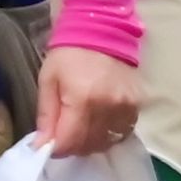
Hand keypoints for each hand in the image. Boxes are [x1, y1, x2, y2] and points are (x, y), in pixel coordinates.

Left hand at [34, 43, 142, 158]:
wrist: (103, 31)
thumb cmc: (69, 55)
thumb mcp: (48, 82)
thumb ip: (46, 116)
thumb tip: (41, 146)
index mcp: (83, 99)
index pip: (69, 142)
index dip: (56, 148)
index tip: (48, 144)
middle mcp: (109, 107)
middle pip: (89, 145)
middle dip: (72, 147)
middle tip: (63, 136)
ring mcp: (127, 106)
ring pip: (108, 142)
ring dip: (91, 143)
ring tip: (81, 130)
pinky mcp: (138, 104)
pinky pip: (124, 132)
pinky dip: (109, 135)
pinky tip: (100, 125)